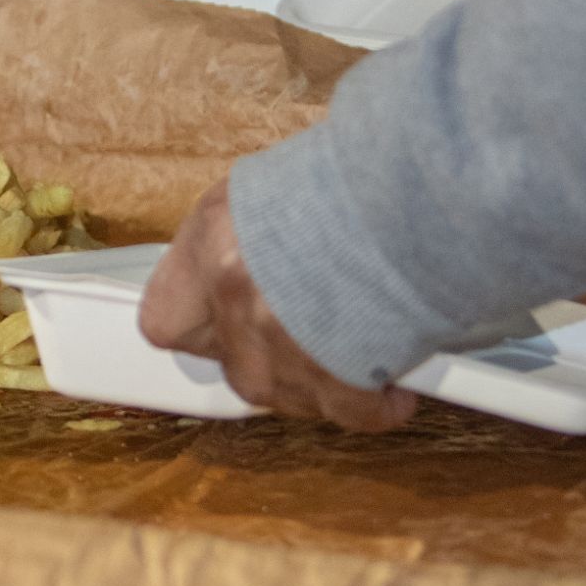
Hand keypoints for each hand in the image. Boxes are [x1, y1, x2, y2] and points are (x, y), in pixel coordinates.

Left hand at [141, 178, 417, 431]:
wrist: (419, 190)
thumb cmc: (355, 174)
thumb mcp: (279, 187)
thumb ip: (254, 235)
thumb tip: (262, 257)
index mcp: (212, 242)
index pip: (166, 319)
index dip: (198, 329)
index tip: (220, 326)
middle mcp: (236, 298)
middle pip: (234, 363)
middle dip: (269, 358)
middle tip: (305, 334)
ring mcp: (282, 343)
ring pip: (284, 392)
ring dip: (319, 380)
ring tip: (358, 351)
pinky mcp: (337, 377)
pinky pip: (350, 411)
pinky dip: (373, 406)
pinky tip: (394, 388)